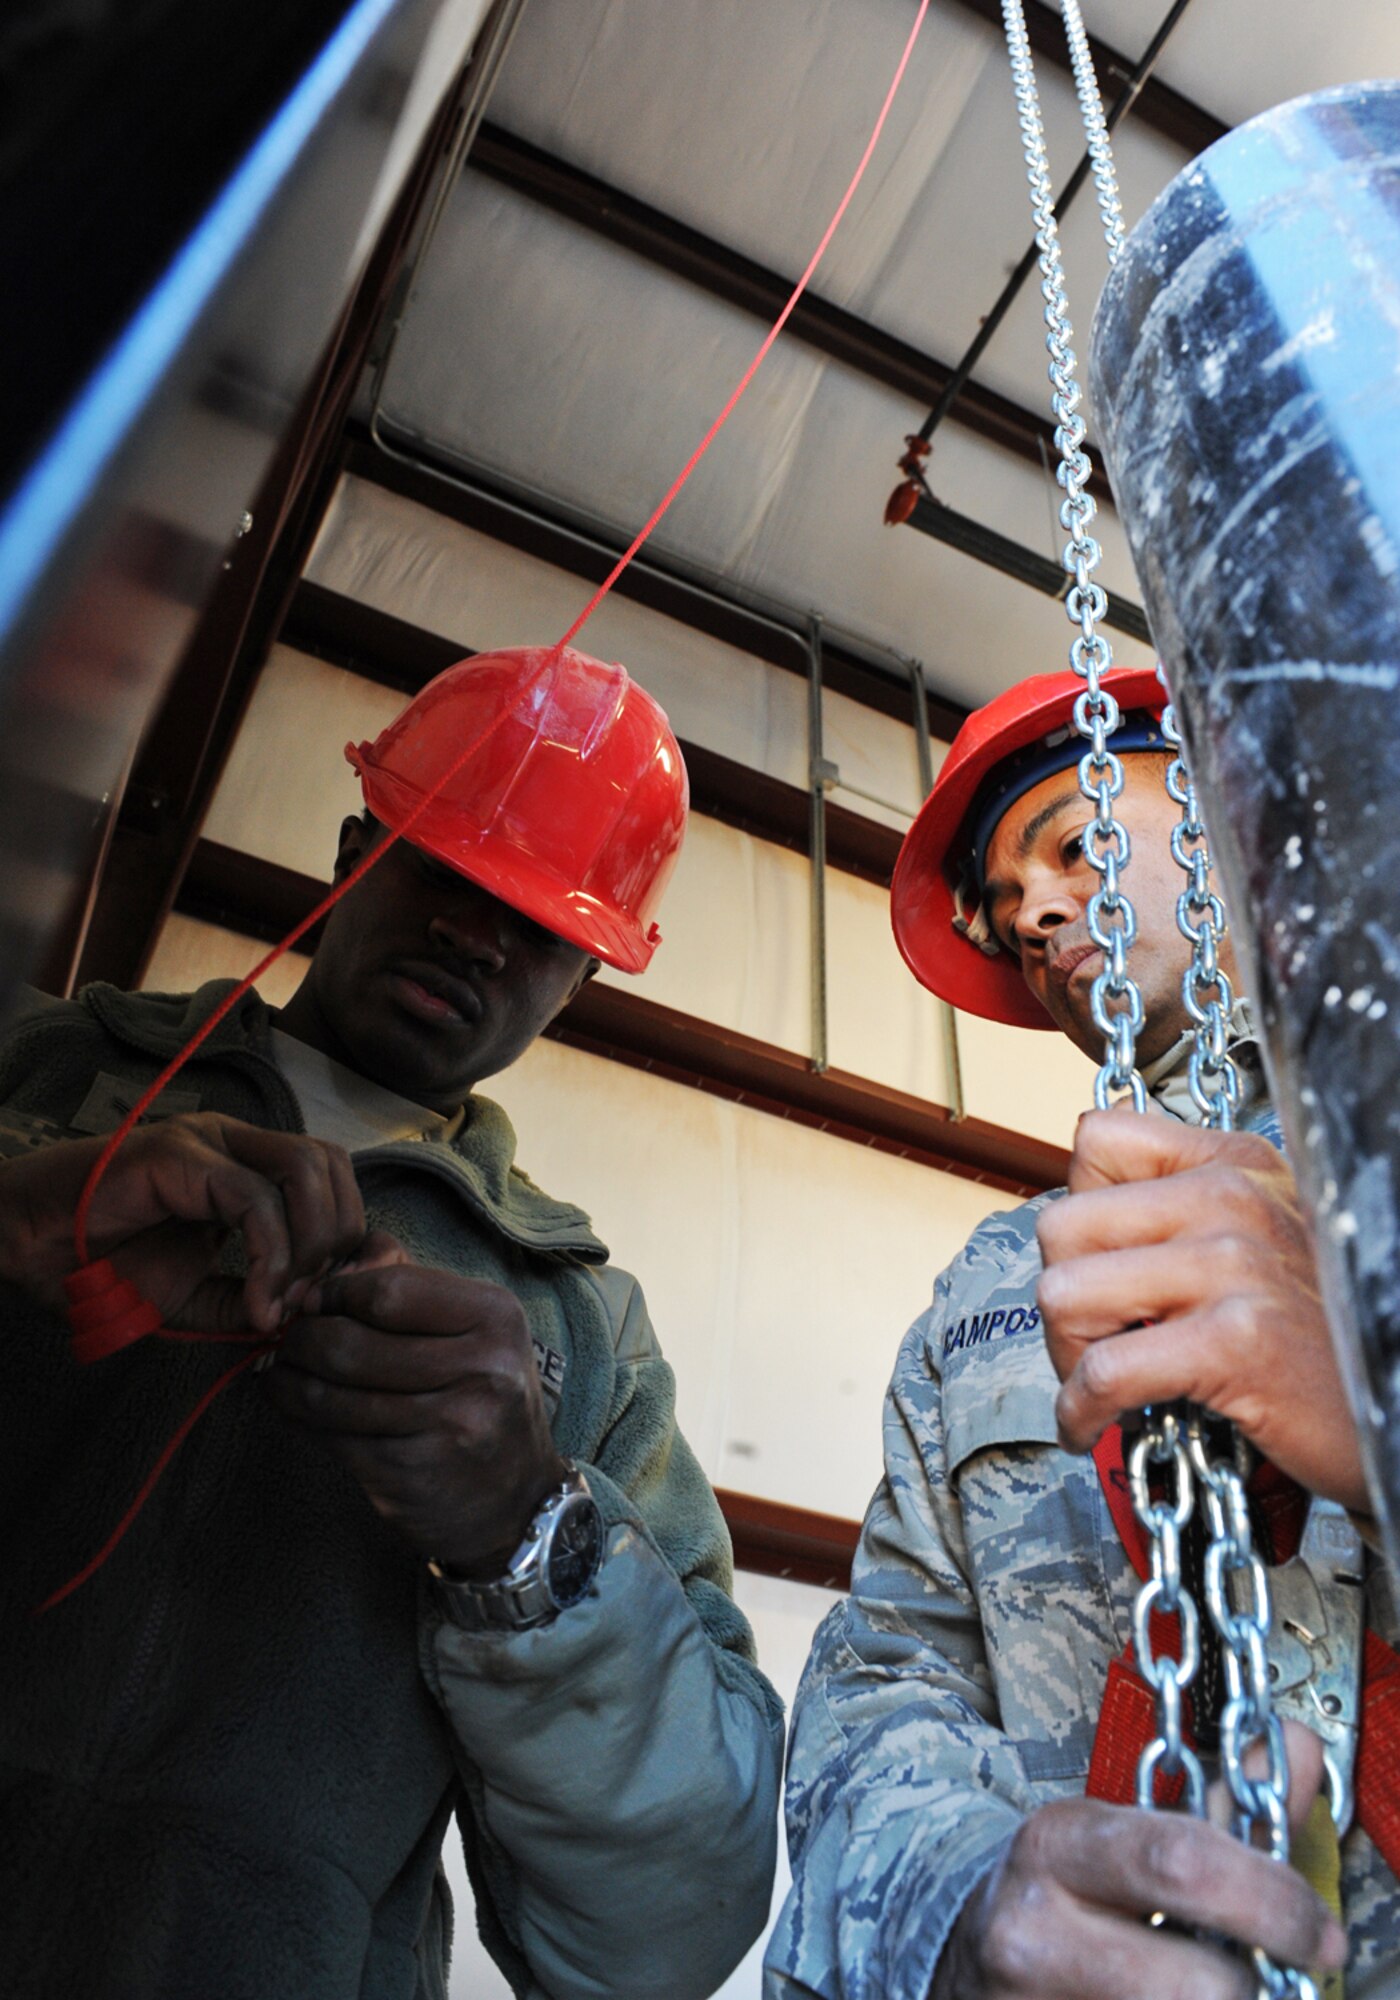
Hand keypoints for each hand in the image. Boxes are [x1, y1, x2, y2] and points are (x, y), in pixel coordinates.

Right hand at [0, 1113, 366, 1334]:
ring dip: (311, 1243)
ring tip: (284, 1302)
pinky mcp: (177, 1154)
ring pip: (304, 1168)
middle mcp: (233, 1141)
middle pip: (329, 1163)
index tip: (332, 1298)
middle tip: (313, 1300)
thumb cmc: (103, 1265)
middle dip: (340, 1236)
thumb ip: (249, 1297)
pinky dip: (269, 1256)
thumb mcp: (196, 1296)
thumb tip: (303, 1313)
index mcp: (245, 1163)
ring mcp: (206, 1140)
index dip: (348, 1234)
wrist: (26, 1249)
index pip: (330, 1175)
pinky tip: (257, 1303)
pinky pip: (251, 1198)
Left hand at [265, 1262, 567, 1573]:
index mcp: (495, 1317)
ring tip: (279, 1371)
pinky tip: (291, 1407)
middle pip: (352, 1345)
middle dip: (302, 1340)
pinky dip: (299, 1419)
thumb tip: (316, 1280)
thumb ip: (404, 1285)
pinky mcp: (413, 1473)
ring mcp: (449, 1426)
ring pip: (333, 1396)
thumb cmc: (480, 1394)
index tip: (311, 1300)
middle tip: (286, 1339)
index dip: (336, 1293)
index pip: (390, 1290)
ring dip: (290, 1382)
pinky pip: (333, 1438)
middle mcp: (482, 1369)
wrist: (516, 1499)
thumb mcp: (469, 1328)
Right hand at [930, 1750, 1344, 1999]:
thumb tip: (1293, 1748)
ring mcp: (1029, 1999)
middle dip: (1252, 1985)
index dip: (1273, 1903)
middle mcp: (1035, 1926)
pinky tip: (1158, 1998)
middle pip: (1198, 1985)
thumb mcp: (1130, 1834)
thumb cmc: (1072, 1889)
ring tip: (1195, 1982)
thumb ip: (1224, 1804)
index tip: (1319, 1933)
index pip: (1184, 1866)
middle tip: (1273, 1976)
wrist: (968, 1944)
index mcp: (1061, 1843)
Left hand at [1035, 1113, 1366, 1512]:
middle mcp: (1234, 1197)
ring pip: (1065, 1294)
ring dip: (1066, 1356)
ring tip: (1100, 1383)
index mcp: (1235, 1163)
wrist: (1392, 1407)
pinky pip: (1103, 1372)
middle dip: (1060, 1296)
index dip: (1080, 1208)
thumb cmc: (1318, 1336)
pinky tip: (1094, 1426)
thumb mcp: (1260, 1237)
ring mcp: (1235, 1265)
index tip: (1100, 1261)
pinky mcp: (1235, 1343)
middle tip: (1091, 1342)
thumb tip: (1077, 1218)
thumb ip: (1181, 1210)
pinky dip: (1080, 1411)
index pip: (1098, 1141)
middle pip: (1062, 1225)